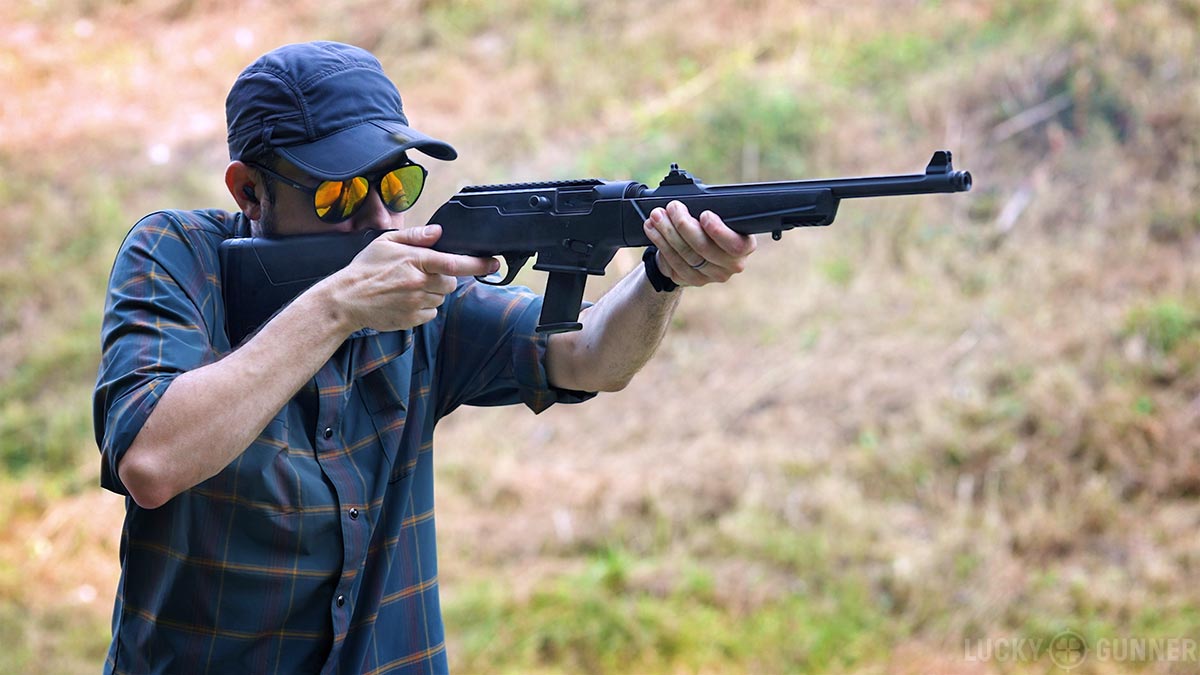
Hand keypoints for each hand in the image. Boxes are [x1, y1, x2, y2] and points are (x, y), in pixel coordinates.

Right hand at [323, 225, 499, 331]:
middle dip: (445, 277)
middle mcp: (419, 282)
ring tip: (408, 286)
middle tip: (423, 273)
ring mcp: (416, 303)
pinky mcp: (413, 319)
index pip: (456, 263)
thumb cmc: (365, 269)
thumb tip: (439, 232)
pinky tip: (406, 300)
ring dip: (433, 291)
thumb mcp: (386, 242)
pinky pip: (431, 312)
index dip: (479, 264)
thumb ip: (415, 236)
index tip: (494, 263)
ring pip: (442, 297)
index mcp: (416, 261)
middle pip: (451, 281)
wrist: (346, 300)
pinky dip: (425, 306)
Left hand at [642, 200, 756, 286]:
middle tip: (672, 207)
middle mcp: (731, 265)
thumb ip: (713, 211)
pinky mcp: (691, 280)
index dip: (719, 231)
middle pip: (705, 248)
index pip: (736, 245)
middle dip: (684, 225)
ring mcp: (711, 276)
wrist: (696, 249)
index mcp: (744, 246)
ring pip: (686, 255)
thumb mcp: (718, 216)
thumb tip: (692, 202)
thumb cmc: (709, 227)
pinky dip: (660, 243)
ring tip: (657, 216)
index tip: (704, 214)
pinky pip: (674, 263)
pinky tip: (652, 230)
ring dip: (667, 232)